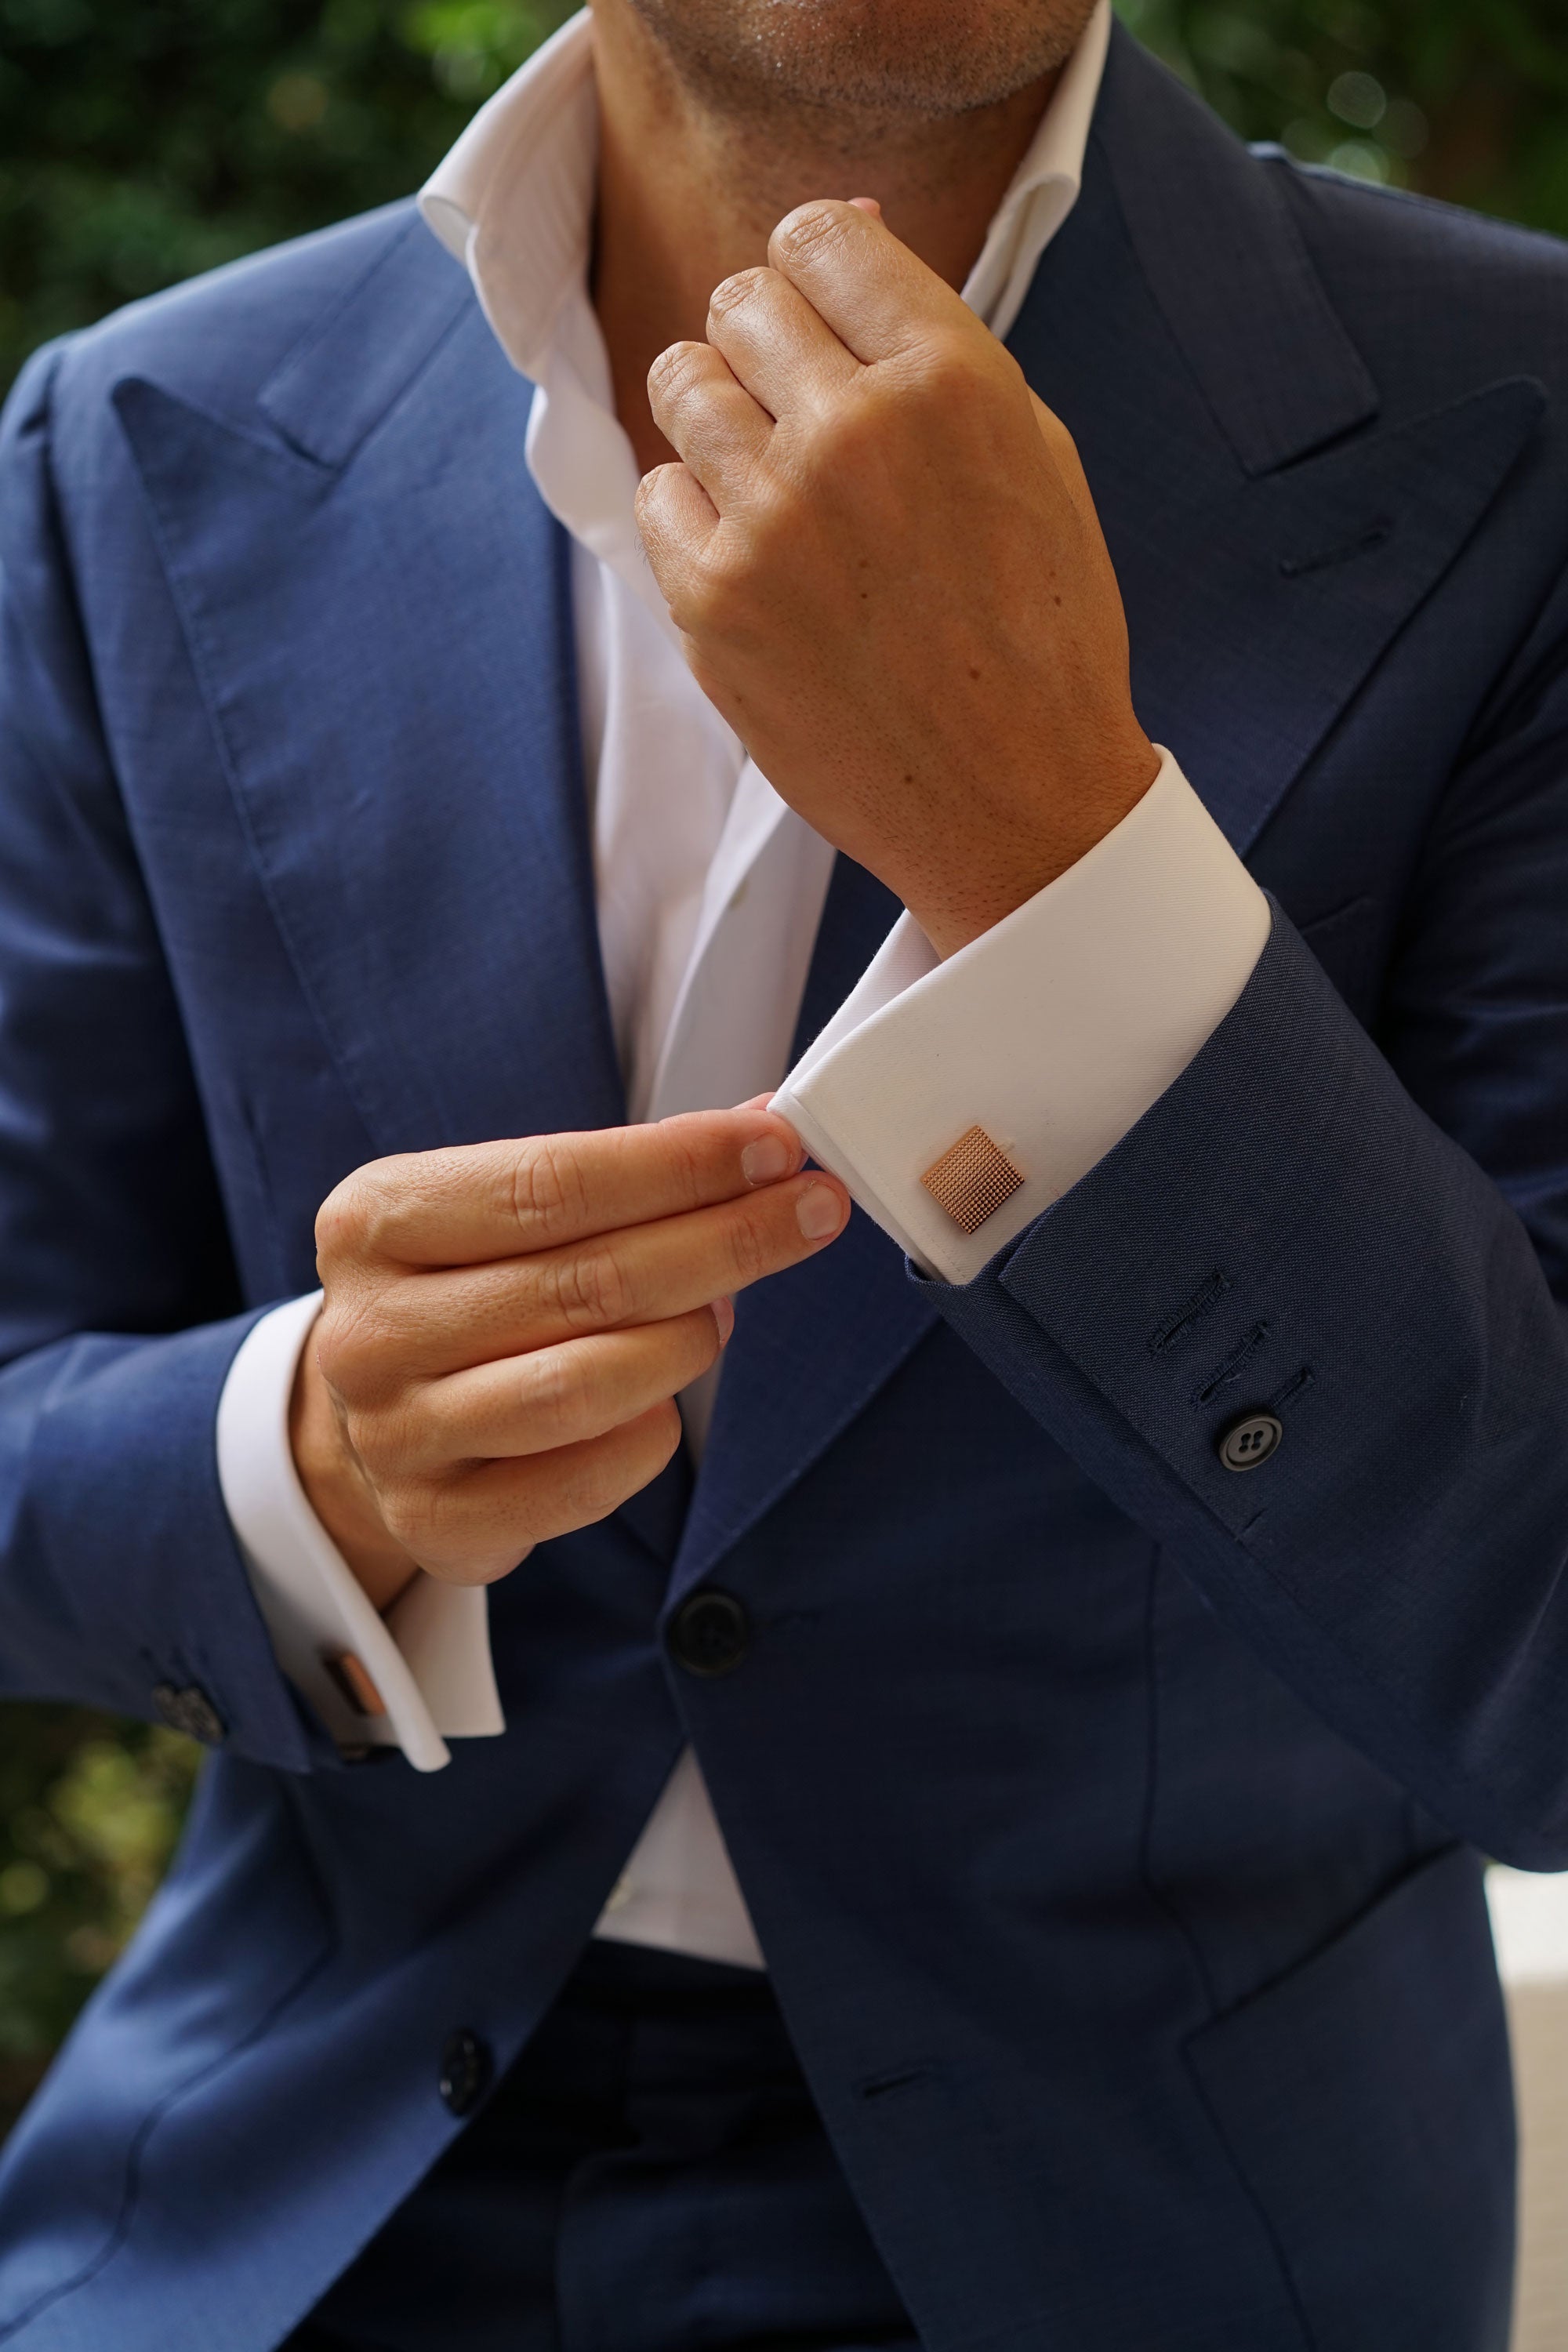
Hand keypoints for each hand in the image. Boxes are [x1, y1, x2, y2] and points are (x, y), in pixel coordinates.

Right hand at [291, 1105, 847, 1609]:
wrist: (373, 1419)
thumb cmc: (469, 1293)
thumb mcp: (506, 1210)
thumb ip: (623, 1173)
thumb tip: (765, 1136)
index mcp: (377, 1220)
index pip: (550, 1182)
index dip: (679, 1164)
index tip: (777, 1147)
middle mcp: (372, 1329)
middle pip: (583, 1281)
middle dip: (722, 1240)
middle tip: (810, 1214)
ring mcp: (395, 1436)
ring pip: (581, 1387)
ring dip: (685, 1342)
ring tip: (725, 1315)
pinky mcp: (436, 1523)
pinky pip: (579, 1483)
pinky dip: (647, 1438)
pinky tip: (667, 1404)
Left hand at [635, 199, 1160, 957]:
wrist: (1018, 804)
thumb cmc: (1038, 629)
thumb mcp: (1031, 454)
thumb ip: (932, 340)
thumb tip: (844, 226)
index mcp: (951, 379)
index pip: (818, 236)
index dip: (817, 276)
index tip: (828, 327)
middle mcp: (852, 433)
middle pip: (740, 302)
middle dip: (766, 345)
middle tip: (806, 418)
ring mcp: (771, 520)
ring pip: (680, 383)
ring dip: (720, 418)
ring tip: (778, 487)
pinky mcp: (712, 603)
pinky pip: (656, 495)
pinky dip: (694, 516)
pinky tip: (760, 563)